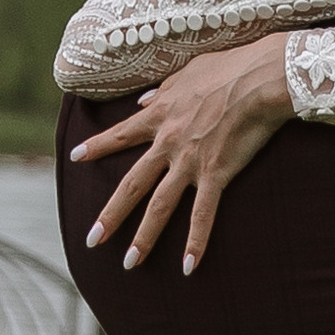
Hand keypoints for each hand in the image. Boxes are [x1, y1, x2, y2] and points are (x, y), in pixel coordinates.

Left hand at [71, 34, 293, 272]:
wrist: (258, 78)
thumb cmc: (229, 67)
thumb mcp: (187, 72)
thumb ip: (162, 90)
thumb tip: (143, 100)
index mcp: (160, 114)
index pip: (121, 134)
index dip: (97, 147)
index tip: (75, 157)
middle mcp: (168, 142)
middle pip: (132, 183)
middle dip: (110, 214)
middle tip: (92, 239)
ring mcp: (190, 161)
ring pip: (160, 205)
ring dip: (144, 236)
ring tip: (129, 263)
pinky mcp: (216, 173)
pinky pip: (203, 213)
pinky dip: (196, 241)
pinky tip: (189, 266)